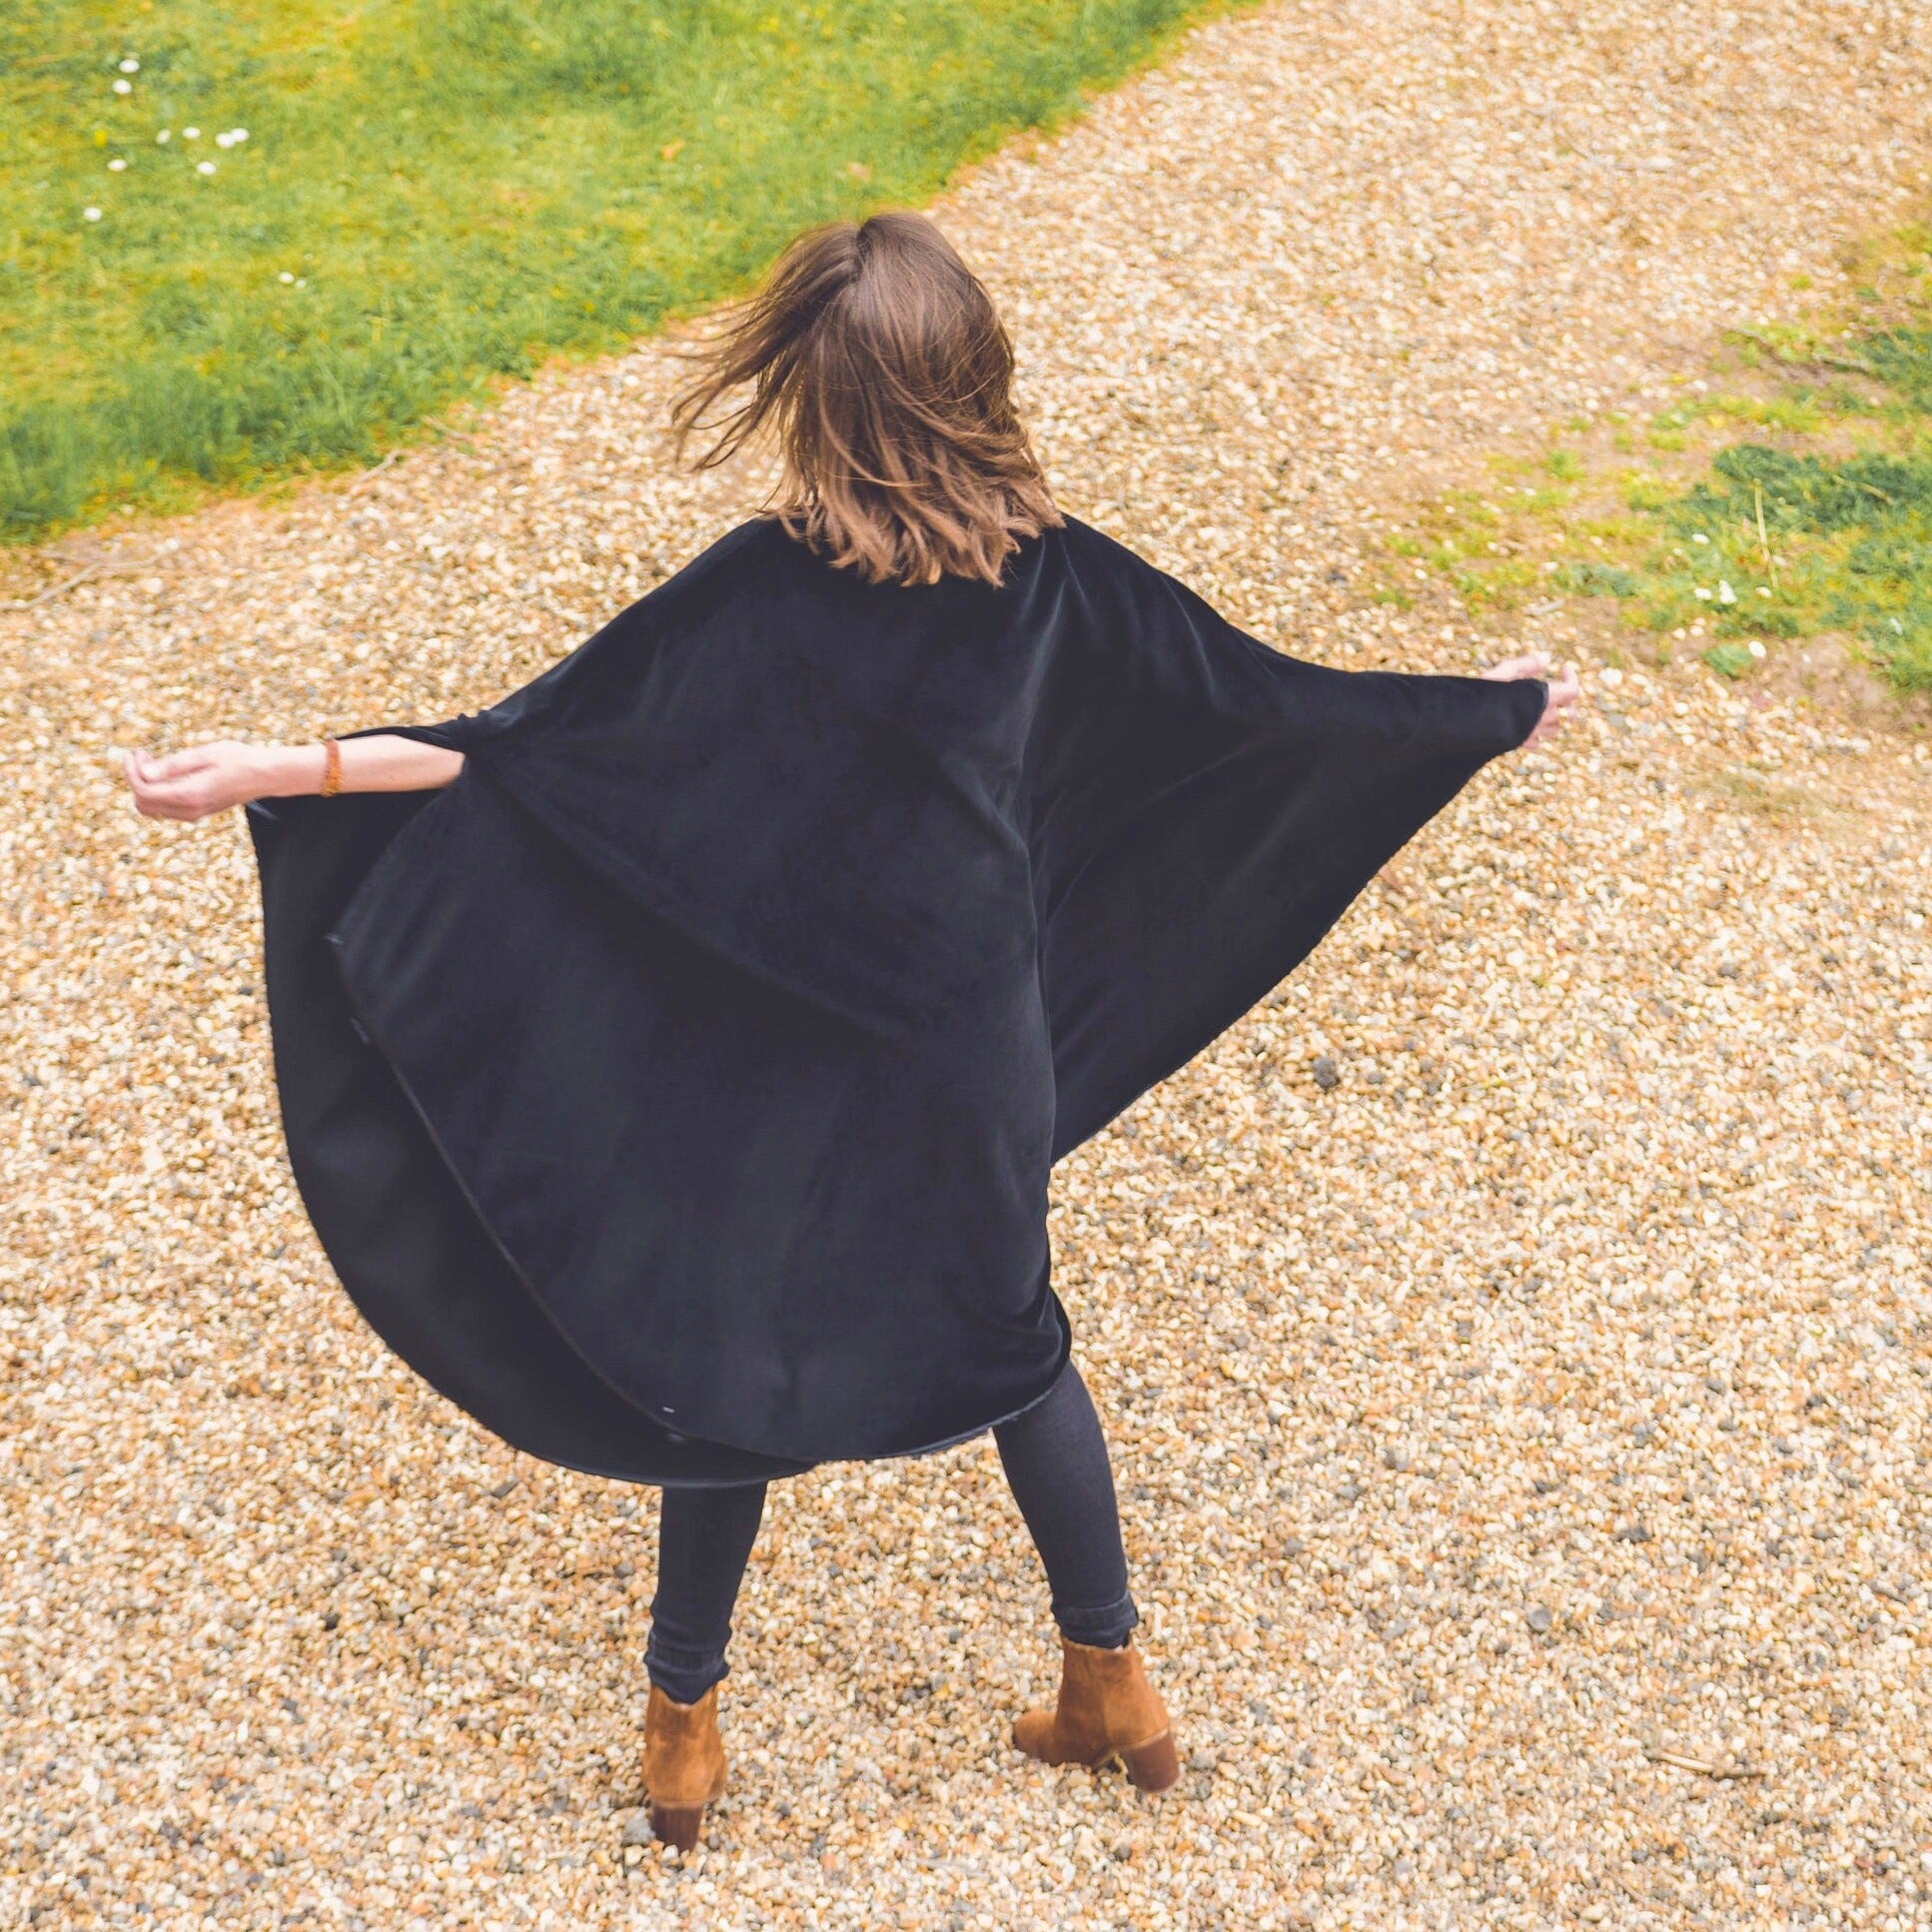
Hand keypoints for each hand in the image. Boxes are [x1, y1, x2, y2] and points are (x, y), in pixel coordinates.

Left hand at [123, 741, 295, 821]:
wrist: (266, 775)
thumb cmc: (238, 759)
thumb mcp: (204, 754)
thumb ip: (172, 766)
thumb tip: (143, 774)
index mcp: (189, 794)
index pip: (144, 791)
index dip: (131, 772)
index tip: (135, 753)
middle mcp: (190, 810)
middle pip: (143, 804)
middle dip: (135, 780)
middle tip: (143, 756)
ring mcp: (195, 814)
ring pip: (153, 809)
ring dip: (145, 787)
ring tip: (152, 762)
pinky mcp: (200, 812)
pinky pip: (167, 809)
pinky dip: (158, 793)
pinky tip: (166, 774)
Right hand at [1481, 650, 1581, 751]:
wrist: (1466, 724)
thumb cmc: (1484, 695)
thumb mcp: (1503, 672)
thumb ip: (1526, 664)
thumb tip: (1546, 659)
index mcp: (1543, 697)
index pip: (1572, 691)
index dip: (1572, 678)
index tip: (1562, 668)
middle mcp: (1542, 717)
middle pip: (1568, 713)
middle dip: (1567, 703)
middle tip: (1557, 692)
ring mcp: (1533, 733)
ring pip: (1555, 729)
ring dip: (1553, 718)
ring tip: (1541, 708)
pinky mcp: (1520, 743)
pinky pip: (1537, 742)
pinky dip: (1537, 735)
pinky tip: (1527, 725)